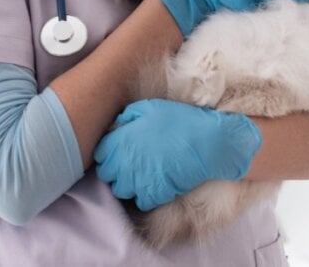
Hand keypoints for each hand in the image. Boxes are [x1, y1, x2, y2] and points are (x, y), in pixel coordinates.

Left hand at [94, 99, 261, 210]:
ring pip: (121, 190)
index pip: (100, 154)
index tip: (121, 150)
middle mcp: (123, 164)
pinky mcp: (152, 196)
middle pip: (106, 175)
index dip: (110, 152)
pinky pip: (140, 201)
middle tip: (133, 162)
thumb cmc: (180, 121)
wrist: (208, 142)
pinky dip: (146, 195)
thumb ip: (127, 117)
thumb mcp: (150, 107)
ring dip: (129, 183)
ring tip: (145, 173)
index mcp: (120, 141)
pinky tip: (157, 182)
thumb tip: (115, 126)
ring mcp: (137, 182)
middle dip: (116, 169)